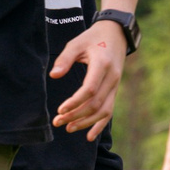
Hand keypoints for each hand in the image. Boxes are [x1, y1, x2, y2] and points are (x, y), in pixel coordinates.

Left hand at [49, 23, 125, 137]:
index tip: (60, 109)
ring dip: (86, 122)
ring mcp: (115, 86)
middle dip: (76, 116)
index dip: (75, 102)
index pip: (90, 90)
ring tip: (68, 128)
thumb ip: (65, 59)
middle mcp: (112, 78)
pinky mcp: (114, 90)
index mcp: (102, 65)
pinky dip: (99, 125)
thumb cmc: (93, 38)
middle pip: (95, 104)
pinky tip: (88, 136)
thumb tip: (54, 76)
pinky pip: (109, 111)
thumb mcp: (77, 43)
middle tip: (58, 122)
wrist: (116, 34)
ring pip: (103, 111)